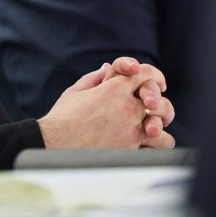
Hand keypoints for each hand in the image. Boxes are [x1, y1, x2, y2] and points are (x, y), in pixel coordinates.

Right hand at [38, 57, 174, 148]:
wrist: (55, 144)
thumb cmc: (62, 118)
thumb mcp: (76, 92)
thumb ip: (95, 78)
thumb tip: (107, 68)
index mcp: (113, 88)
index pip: (145, 74)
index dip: (154, 75)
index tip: (157, 83)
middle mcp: (126, 106)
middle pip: (157, 98)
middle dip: (158, 101)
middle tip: (154, 106)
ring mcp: (130, 128)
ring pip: (160, 124)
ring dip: (158, 124)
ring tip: (151, 128)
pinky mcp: (131, 148)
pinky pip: (157, 145)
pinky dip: (156, 145)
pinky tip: (148, 144)